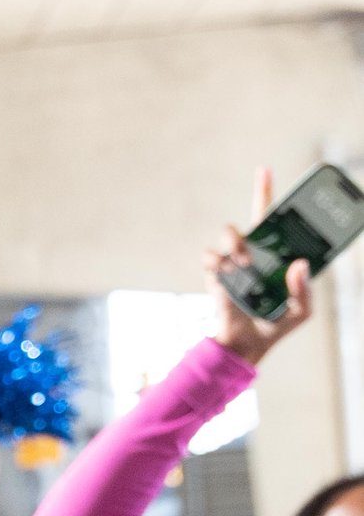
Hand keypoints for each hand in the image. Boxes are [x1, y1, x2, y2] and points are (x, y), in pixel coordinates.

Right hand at [206, 170, 310, 366]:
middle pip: (249, 219)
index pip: (272, 220)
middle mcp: (254, 253)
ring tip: (246, 264)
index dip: (266, 193)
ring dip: (239, 245)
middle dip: (255, 206)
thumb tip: (298, 265)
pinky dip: (218, 264)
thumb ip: (304, 290)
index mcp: (275, 256)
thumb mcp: (302, 311)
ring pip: (230, 234)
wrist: (247, 345)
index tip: (264, 170)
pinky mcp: (215, 274)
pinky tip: (227, 274)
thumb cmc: (275, 324)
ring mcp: (233, 262)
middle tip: (264, 229)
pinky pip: (211, 257)